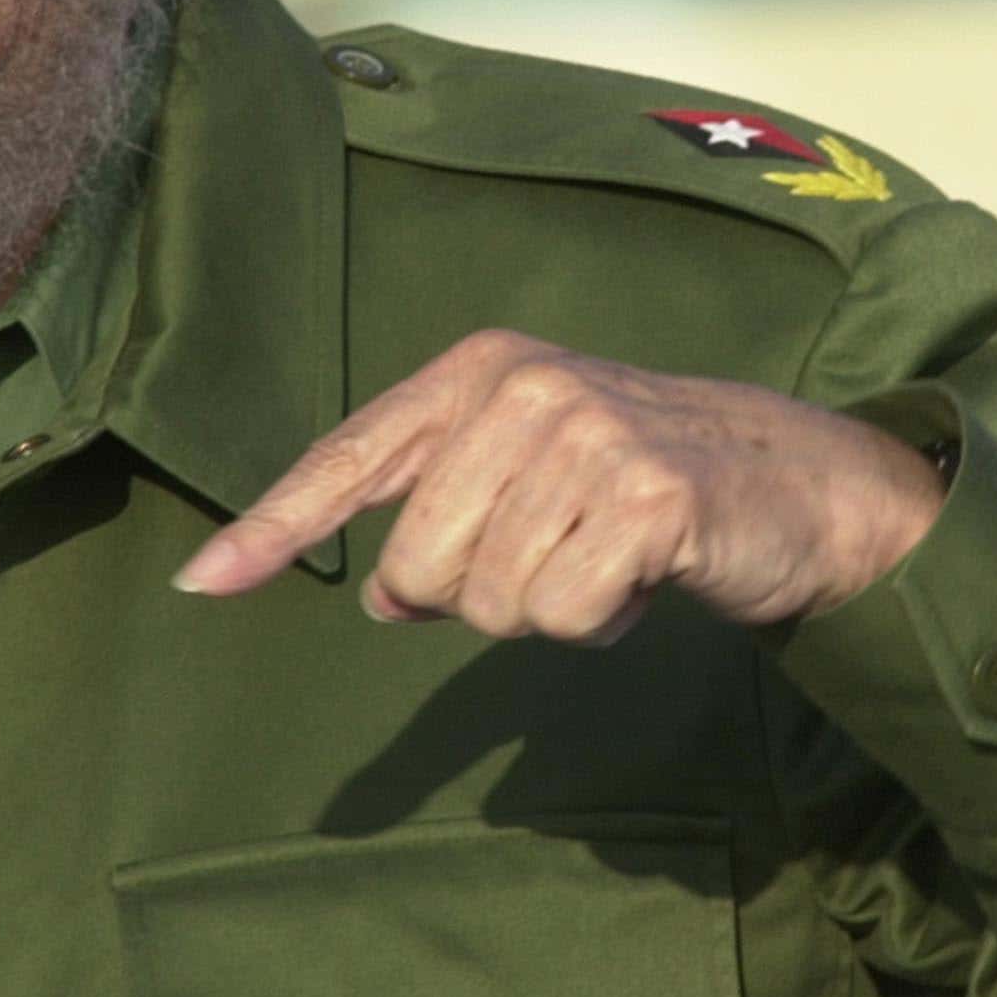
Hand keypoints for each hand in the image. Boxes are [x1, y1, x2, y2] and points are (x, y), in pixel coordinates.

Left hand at [172, 331, 944, 642]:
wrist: (796, 481)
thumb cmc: (644, 485)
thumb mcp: (532, 478)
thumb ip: (442, 520)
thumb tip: (376, 593)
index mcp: (479, 374)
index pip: (349, 460)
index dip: (272, 528)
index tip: (200, 584)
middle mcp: (523, 390)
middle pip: (418, 566)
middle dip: (477, 597)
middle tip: (557, 560)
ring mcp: (587, 436)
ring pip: (489, 602)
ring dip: (550, 610)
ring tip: (608, 559)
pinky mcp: (647, 496)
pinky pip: (565, 615)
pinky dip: (602, 622)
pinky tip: (644, 578)